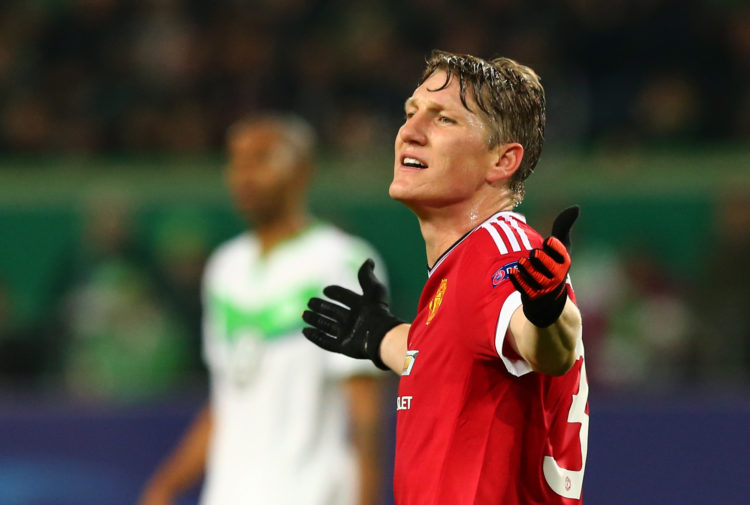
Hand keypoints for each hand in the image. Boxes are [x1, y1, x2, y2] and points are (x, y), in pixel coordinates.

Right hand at [302, 259, 402, 369]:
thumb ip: (366, 276)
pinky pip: (327, 342)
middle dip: (321, 307)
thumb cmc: (378, 312)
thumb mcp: (373, 290)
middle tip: (309, 302)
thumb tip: (368, 260)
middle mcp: (354, 321)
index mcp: (361, 307)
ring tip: (304, 315)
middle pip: (334, 312)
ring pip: (328, 326)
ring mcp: (348, 335)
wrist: (381, 335)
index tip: (325, 290)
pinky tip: (305, 331)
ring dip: (315, 320)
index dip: (336, 293)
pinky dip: (316, 337)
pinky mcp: (344, 347)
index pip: (345, 297)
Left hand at [509, 205, 578, 327]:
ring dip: (526, 267)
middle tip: (535, 254)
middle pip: (544, 262)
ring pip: (533, 275)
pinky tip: (513, 271)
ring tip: (522, 262)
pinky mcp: (532, 296)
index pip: (560, 251)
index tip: (548, 241)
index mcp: (565, 262)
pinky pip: (523, 286)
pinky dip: (517, 278)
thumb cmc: (554, 264)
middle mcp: (557, 276)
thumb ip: (564, 226)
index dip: (553, 246)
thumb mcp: (562, 247)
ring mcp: (545, 287)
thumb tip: (576, 207)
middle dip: (538, 257)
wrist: (548, 297)